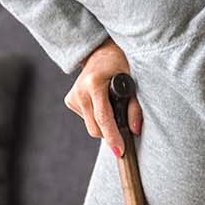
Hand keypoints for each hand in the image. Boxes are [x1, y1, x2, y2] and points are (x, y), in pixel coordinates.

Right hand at [66, 38, 140, 157]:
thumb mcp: (133, 81)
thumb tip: (135, 130)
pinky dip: (96, 117)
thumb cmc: (121, 64)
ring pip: (91, 126)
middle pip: (95, 128)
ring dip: (103, 124)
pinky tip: (102, 102)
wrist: (101, 52)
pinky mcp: (69, 100)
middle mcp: (80, 91)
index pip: (103, 118)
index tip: (120, 151)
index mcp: (94, 83)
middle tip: (123, 126)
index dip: (112, 137)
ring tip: (112, 106)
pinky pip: (87, 119)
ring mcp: (73, 96)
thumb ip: (135, 107)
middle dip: (110, 133)